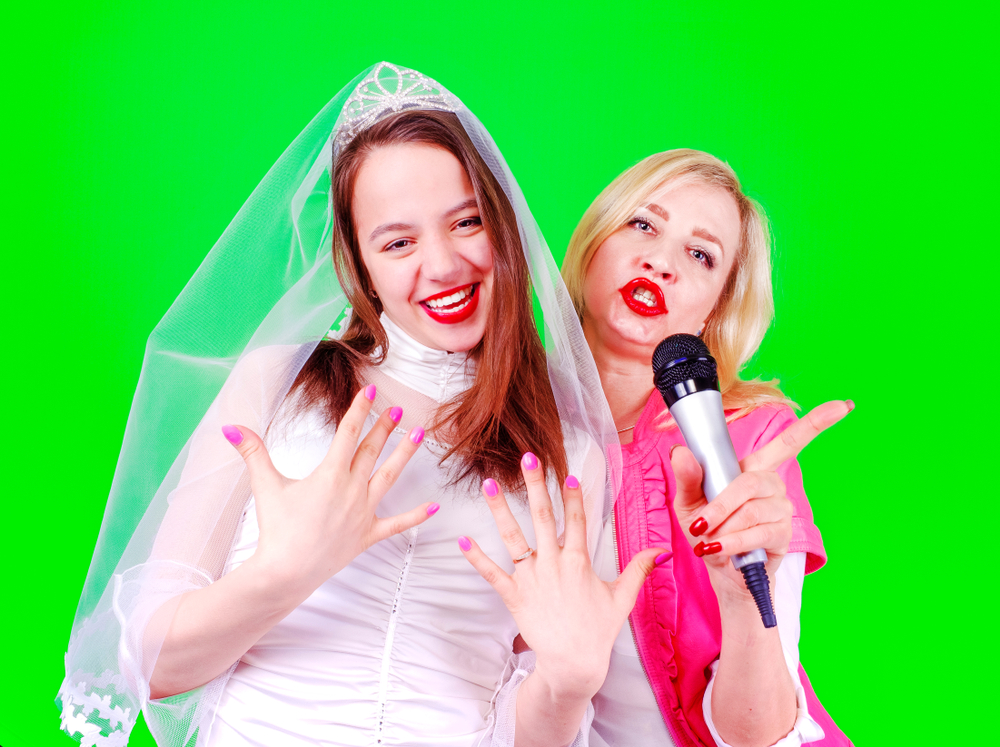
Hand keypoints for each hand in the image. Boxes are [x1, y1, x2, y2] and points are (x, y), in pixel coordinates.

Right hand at [222, 385, 435, 593]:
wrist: (285, 573)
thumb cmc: (275, 530)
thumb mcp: (265, 486)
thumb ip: (252, 452)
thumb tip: (231, 427)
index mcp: (329, 474)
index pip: (348, 434)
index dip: (359, 410)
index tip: (371, 391)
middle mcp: (351, 490)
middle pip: (371, 451)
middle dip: (384, 428)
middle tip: (398, 409)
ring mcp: (363, 512)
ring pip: (389, 477)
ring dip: (404, 455)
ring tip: (418, 434)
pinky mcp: (368, 535)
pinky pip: (397, 524)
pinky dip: (417, 515)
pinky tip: (436, 505)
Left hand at [460, 453, 665, 701]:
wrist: (573, 664)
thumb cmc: (597, 631)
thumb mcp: (622, 598)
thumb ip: (638, 570)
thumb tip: (661, 550)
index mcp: (579, 561)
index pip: (576, 519)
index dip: (572, 495)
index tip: (567, 472)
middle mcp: (553, 564)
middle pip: (543, 516)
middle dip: (534, 485)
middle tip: (527, 458)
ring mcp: (531, 578)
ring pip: (513, 537)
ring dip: (499, 509)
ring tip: (488, 483)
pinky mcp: (514, 595)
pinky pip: (492, 573)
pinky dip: (476, 557)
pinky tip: (462, 539)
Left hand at [672, 400, 852, 600]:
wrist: (720, 570)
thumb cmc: (708, 531)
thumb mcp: (690, 503)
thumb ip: (688, 478)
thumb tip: (680, 452)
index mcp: (753, 469)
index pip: (789, 442)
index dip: (816, 423)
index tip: (843, 405)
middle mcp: (772, 485)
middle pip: (751, 483)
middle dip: (721, 505)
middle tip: (699, 525)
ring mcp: (781, 510)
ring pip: (752, 511)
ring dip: (724, 529)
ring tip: (708, 542)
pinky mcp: (783, 535)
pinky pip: (757, 534)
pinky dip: (733, 542)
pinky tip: (720, 550)